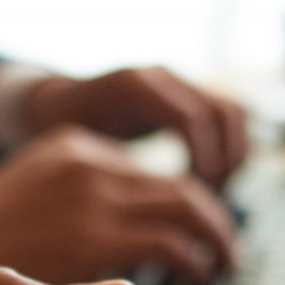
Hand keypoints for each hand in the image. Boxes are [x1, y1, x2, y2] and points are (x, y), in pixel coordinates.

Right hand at [0, 127, 240, 284]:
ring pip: (187, 205)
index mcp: (77, 144)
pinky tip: (200, 272)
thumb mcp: (34, 187)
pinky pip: (170, 242)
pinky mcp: (96, 237)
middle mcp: (92, 162)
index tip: (193, 225)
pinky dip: (195, 257)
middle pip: (180, 183)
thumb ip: (78, 191)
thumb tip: (122, 220)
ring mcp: (95, 197)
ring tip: (223, 260)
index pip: (149, 171)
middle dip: (213, 216)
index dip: (181, 201)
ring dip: (215, 235)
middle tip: (225, 243)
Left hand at [22, 66, 250, 184]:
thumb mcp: (72, 153)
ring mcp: (177, 82)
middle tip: (209, 202)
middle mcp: (161, 77)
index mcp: (133, 88)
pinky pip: (224, 119)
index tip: (194, 199)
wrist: (51, 105)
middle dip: (225, 162)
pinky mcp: (186, 95)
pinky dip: (227, 150)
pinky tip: (207, 183)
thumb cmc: (56, 135)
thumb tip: (150, 207)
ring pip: (233, 114)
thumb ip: (106, 170)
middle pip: (223, 113)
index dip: (202, 162)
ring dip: (233, 156)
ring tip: (212, 195)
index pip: (191, 119)